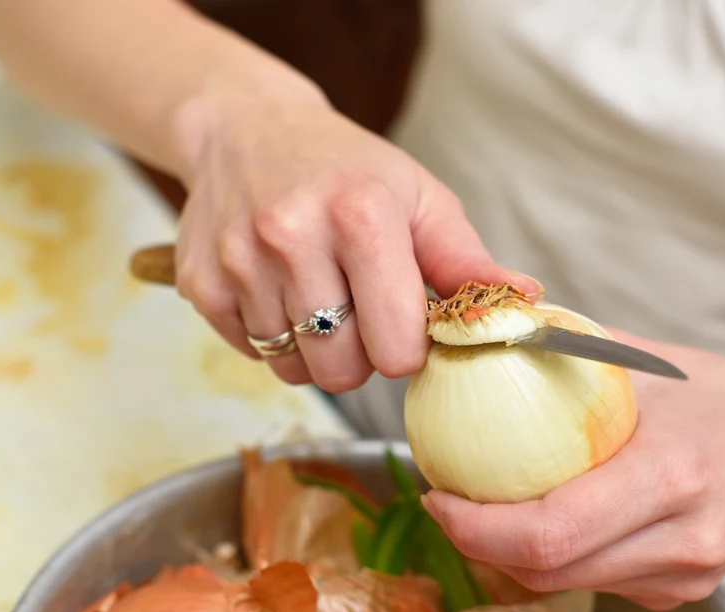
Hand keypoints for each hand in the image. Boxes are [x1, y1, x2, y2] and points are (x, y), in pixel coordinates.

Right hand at [171, 84, 539, 391]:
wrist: (247, 128)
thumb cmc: (347, 167)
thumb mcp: (419, 198)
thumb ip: (467, 261)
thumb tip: (523, 305)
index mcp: (361, 216)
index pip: (397, 346)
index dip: (409, 346)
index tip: (406, 322)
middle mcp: (292, 237)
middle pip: (343, 371)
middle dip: (362, 356)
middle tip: (362, 312)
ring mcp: (240, 261)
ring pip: (296, 370)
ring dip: (317, 350)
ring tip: (321, 298)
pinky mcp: (201, 282)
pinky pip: (253, 355)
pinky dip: (275, 339)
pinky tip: (282, 292)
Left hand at [422, 330, 724, 609]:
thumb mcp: (654, 363)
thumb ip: (571, 350)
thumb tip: (491, 327)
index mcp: (675, 475)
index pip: (551, 530)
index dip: (476, 526)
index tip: (438, 492)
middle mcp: (683, 540)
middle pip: (548, 570)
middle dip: (477, 544)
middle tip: (445, 501)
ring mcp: (686, 577)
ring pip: (566, 584)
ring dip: (507, 555)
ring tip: (478, 507)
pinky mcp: (682, 592)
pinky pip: (595, 582)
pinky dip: (552, 558)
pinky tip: (536, 518)